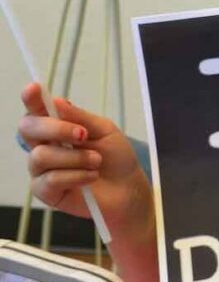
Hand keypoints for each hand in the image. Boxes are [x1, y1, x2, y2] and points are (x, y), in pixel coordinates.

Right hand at [18, 83, 150, 224]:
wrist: (128, 188)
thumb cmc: (115, 156)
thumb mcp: (105, 130)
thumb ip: (80, 118)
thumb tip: (55, 101)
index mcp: (57, 126)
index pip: (36, 110)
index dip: (31, 99)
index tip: (33, 89)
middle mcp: (44, 145)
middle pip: (28, 128)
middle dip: (55, 128)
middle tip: (83, 134)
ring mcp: (41, 169)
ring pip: (41, 155)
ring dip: (75, 157)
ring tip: (96, 162)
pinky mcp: (45, 191)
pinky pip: (50, 179)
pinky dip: (76, 176)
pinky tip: (91, 177)